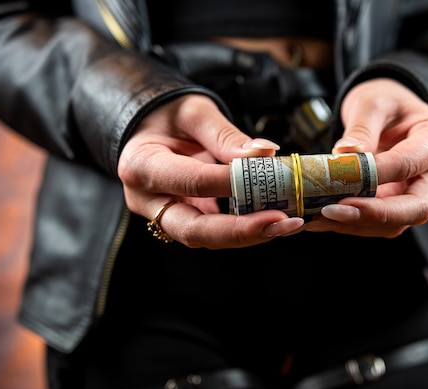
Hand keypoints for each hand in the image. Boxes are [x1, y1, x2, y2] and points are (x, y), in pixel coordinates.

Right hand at [118, 94, 303, 247]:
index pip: (192, 182)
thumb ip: (225, 135)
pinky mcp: (180, 221)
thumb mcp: (193, 111)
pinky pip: (212, 231)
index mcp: (141, 166)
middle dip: (240, 231)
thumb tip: (263, 155)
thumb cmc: (166, 115)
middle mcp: (146, 199)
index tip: (268, 176)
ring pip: (205, 238)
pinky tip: (273, 221)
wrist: (148, 128)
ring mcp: (161, 215)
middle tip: (281, 222)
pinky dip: (243, 228)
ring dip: (248, 234)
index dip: (232, 183)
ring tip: (286, 223)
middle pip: (193, 230)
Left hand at [305, 78, 427, 236]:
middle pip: (419, 207)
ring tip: (318, 217)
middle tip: (332, 211)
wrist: (390, 114)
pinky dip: (352, 224)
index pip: (411, 163)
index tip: (343, 179)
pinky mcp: (402, 207)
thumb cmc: (386, 103)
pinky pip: (381, 224)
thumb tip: (345, 155)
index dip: (378, 175)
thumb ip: (361, 128)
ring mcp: (424, 194)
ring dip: (356, 223)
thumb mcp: (372, 102)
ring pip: (397, 223)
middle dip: (374, 214)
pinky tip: (322, 219)